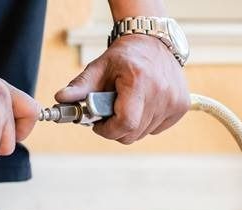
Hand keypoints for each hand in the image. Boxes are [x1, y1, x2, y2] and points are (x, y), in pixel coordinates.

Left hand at [55, 34, 189, 143]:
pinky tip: (142, 104)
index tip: (99, 124)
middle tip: (109, 113)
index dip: (108, 130)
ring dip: (131, 125)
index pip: (124, 123)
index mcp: (138, 81)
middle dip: (116, 129)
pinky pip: (157, 129)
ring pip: (144, 133)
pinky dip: (146, 122)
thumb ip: (80, 87)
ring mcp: (174, 100)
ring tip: (126, 104)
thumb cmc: (123, 57)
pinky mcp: (181, 106)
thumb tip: (60, 99)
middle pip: (132, 133)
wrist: (153, 43)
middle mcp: (160, 91)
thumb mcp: (98, 68)